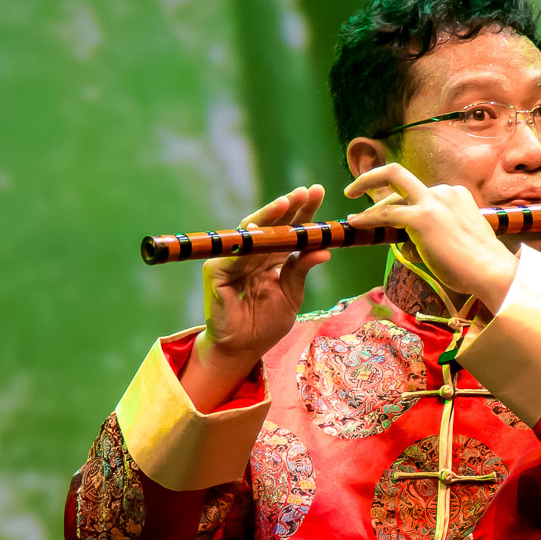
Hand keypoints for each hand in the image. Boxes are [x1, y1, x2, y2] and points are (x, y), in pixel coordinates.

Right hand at [182, 185, 328, 410]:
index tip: (318, 192)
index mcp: (272, 256)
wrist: (244, 348)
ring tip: (287, 202)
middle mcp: (253, 253)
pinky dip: (247, 244)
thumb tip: (325, 251)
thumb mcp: (292, 294)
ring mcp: (234, 259)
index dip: (303, 212)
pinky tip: (260, 232)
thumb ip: (301, 270)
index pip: (289, 229)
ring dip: (269, 217)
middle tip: (306, 191)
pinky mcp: (216, 271)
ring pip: (253, 233)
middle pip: (273, 225)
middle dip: (289, 207)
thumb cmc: (266, 322)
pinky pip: (234, 255)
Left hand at [343, 164, 517, 309]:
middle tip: (354, 190)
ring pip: (390, 194)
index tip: (387, 208)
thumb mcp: (456, 239)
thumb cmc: (476, 265)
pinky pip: (387, 214)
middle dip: (371, 178)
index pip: (420, 191)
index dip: (399, 201)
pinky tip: (356, 222)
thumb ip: (432, 233)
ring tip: (354, 218)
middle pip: (398, 174)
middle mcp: (443, 191)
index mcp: (456, 194)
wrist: (491, 271)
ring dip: (368, 205)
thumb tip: (404, 240)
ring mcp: (433, 202)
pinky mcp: (422, 218)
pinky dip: (368, 218)